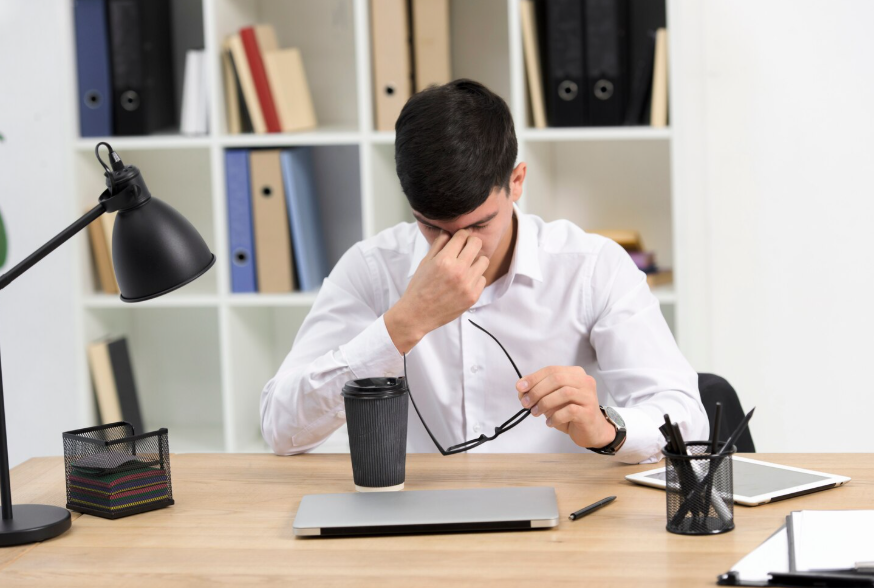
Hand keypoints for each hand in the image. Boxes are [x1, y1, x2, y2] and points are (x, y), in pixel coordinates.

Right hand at [385, 229, 488, 353]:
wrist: (417, 314)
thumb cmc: (419, 287)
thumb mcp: (425, 262)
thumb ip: (438, 245)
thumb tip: (449, 231)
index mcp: (444, 260)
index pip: (462, 236)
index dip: (461, 234)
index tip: (460, 238)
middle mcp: (458, 271)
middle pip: (477, 244)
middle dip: (471, 243)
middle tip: (466, 248)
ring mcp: (467, 285)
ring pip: (484, 261)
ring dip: (475, 261)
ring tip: (466, 266)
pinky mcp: (473, 297)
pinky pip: (483, 279)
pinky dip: (475, 278)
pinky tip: (464, 281)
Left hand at [516, 366, 615, 448]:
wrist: (592, 431)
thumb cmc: (570, 414)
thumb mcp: (552, 400)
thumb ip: (538, 391)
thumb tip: (521, 388)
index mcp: (575, 373)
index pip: (551, 370)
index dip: (534, 378)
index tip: (519, 387)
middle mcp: (584, 381)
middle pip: (557, 379)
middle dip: (537, 391)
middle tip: (526, 403)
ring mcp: (588, 396)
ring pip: (564, 393)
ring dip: (545, 403)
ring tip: (535, 413)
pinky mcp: (589, 412)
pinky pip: (570, 411)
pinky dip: (555, 416)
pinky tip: (549, 422)